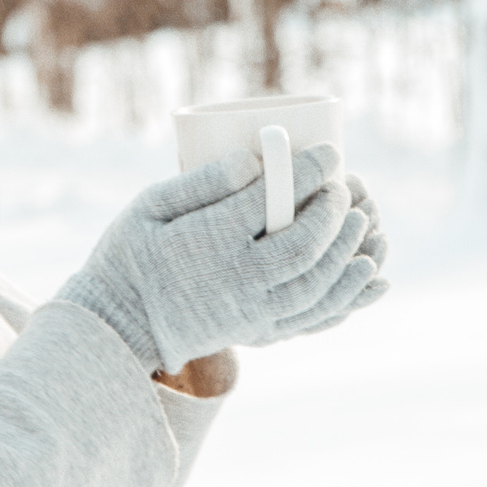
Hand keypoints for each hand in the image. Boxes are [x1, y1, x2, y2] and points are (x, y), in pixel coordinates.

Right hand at [56, 143, 380, 375]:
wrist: (117, 324)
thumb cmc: (129, 254)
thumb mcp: (149, 206)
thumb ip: (201, 181)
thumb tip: (255, 158)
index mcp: (207, 241)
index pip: (271, 201)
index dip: (308, 173)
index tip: (330, 153)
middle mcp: (234, 279)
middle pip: (302, 247)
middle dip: (334, 214)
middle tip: (346, 189)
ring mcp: (249, 313)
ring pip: (315, 287)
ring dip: (347, 255)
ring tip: (363, 225)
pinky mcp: (257, 333)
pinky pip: (312, 319)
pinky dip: (347, 298)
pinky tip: (369, 277)